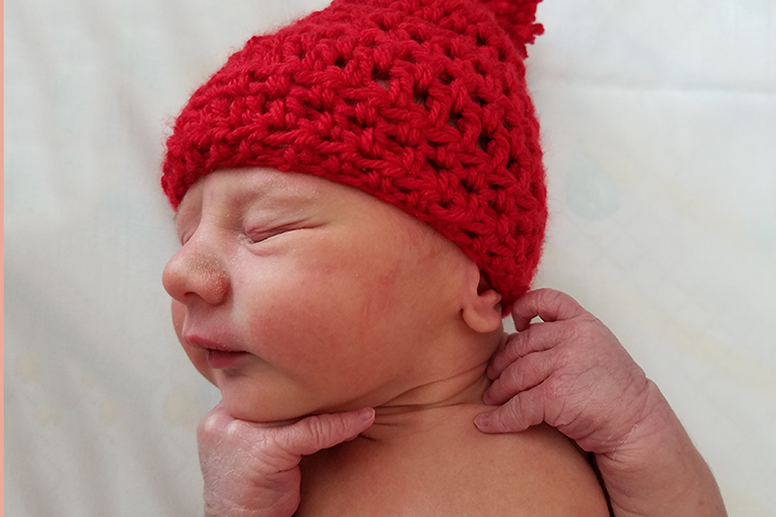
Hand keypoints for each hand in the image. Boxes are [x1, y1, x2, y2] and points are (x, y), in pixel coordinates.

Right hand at [197, 403, 374, 516]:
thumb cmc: (249, 498)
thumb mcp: (253, 450)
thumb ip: (268, 423)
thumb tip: (309, 399)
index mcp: (219, 417)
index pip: (263, 390)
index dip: (294, 389)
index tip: (326, 383)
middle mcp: (223, 420)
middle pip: (278, 396)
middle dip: (312, 394)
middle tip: (349, 386)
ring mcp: (239, 433)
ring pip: (296, 409)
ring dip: (332, 406)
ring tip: (361, 400)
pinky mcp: (264, 449)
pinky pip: (311, 431)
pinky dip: (340, 426)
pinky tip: (363, 419)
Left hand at [475, 288, 649, 453]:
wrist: (636, 423)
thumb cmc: (613, 389)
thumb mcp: (597, 346)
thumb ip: (567, 336)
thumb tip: (522, 333)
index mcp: (583, 323)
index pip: (547, 300)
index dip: (524, 307)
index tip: (514, 323)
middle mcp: (573, 337)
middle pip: (521, 345)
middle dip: (502, 364)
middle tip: (492, 377)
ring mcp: (564, 363)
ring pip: (516, 374)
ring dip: (498, 390)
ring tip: (491, 399)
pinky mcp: (555, 394)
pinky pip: (518, 405)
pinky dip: (499, 418)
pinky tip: (488, 424)